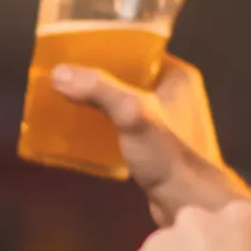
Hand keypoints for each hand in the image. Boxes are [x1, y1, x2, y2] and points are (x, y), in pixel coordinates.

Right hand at [49, 56, 248, 224]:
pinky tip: (80, 129)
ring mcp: (167, 121)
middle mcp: (175, 94)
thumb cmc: (171, 156)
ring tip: (65, 98)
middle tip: (64, 73)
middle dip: (96, 75)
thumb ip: (99, 91)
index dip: (107, 44)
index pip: (138, 48)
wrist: (191, 206)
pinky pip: (123, 124)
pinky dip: (103, 124)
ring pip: (123, 100)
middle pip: (127, 74)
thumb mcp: (133, 115)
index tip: (75, 45)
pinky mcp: (156, 146)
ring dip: (97, 101)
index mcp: (178, 76)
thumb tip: (58, 73)